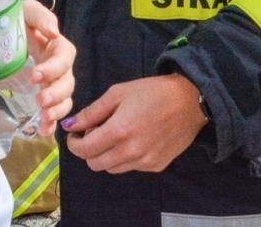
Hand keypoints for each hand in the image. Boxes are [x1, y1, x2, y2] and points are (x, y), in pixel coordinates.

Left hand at [22, 0, 74, 135]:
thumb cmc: (15, 19)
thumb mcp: (26, 11)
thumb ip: (40, 17)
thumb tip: (53, 33)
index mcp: (56, 46)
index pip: (65, 57)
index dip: (54, 68)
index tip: (35, 76)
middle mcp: (58, 67)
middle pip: (67, 82)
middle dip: (56, 94)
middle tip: (40, 101)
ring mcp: (51, 83)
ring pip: (64, 100)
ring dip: (57, 110)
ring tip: (44, 118)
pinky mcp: (41, 96)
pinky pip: (52, 112)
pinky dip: (51, 123)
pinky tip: (44, 131)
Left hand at [62, 74, 205, 173]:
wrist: (190, 101)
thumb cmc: (152, 92)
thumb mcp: (118, 93)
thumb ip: (92, 112)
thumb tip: (70, 125)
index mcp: (119, 131)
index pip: (85, 150)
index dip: (74, 144)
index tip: (76, 134)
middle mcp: (131, 152)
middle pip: (95, 164)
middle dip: (89, 150)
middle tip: (95, 133)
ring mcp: (145, 162)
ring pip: (112, 168)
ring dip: (106, 155)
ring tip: (116, 135)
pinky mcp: (156, 167)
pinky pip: (131, 168)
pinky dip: (125, 158)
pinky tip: (134, 140)